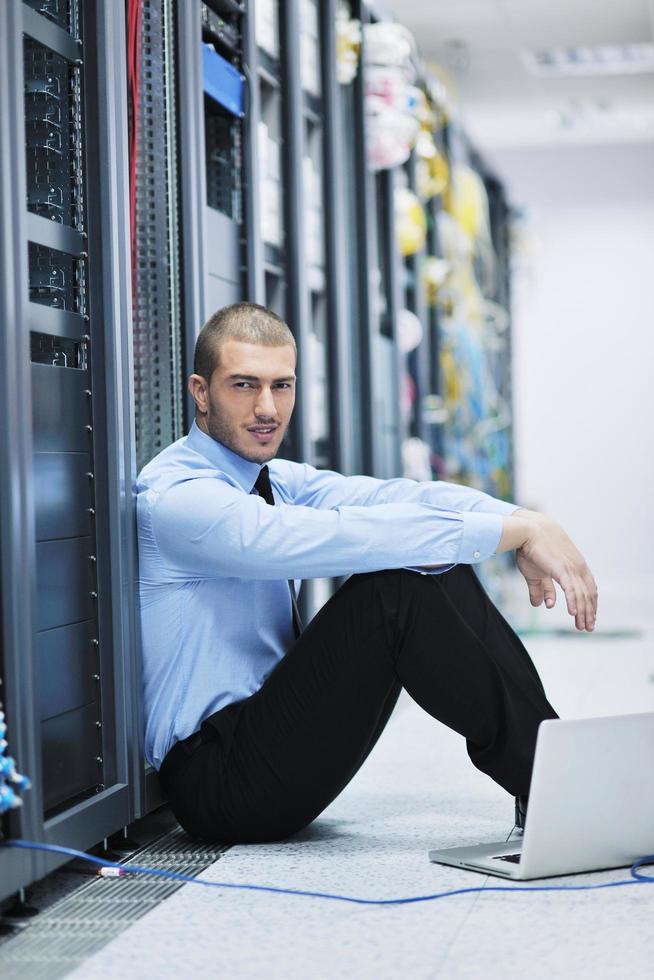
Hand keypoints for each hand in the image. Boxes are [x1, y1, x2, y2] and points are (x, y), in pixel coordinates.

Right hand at [515, 516, 597, 631]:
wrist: (527, 530)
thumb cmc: (530, 548)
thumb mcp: (537, 573)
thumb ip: (542, 589)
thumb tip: (544, 605)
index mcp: (575, 565)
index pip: (588, 588)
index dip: (589, 604)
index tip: (588, 617)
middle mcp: (578, 567)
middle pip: (589, 594)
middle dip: (589, 612)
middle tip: (588, 628)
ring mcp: (572, 568)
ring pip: (582, 595)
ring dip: (583, 612)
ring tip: (582, 627)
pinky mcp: (562, 569)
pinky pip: (572, 590)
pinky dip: (574, 602)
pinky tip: (574, 613)